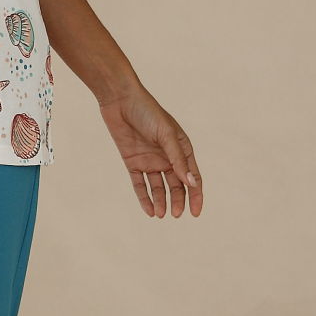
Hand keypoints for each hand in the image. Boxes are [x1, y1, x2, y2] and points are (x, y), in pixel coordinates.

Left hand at [96, 79, 201, 217]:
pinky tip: (149, 210)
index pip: (192, 177)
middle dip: (178, 201)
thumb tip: (192, 183)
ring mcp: (150, 161)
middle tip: (176, 215)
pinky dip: (144, 198)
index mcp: (182, 149)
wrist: (120, 100)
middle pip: (176, 185)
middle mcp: (167, 157)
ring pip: (158, 187)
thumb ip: (178, 159)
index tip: (195, 213)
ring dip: (161, 201)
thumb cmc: (148, 112)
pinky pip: (140, 184)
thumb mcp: (166, 135)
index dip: (196, 195)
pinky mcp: (133, 162)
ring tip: (162, 215)